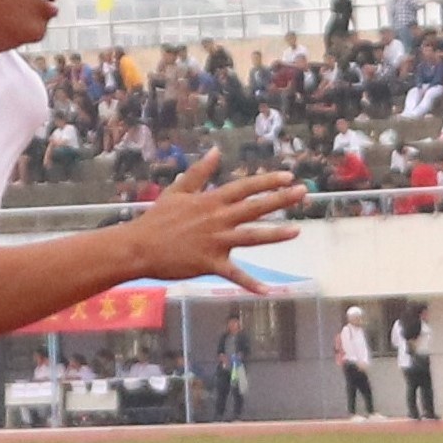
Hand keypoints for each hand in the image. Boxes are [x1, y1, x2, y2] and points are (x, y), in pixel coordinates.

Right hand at [126, 149, 307, 287]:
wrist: (139, 247)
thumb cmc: (157, 219)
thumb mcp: (178, 190)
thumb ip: (200, 171)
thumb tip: (217, 151)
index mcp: (210, 201)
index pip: (245, 188)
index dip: (267, 182)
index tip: (288, 177)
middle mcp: (217, 219)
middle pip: (255, 207)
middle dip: (281, 200)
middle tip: (304, 193)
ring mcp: (215, 241)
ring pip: (251, 237)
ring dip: (275, 235)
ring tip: (297, 231)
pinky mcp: (209, 263)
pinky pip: (234, 275)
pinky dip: (250, 283)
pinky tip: (268, 291)